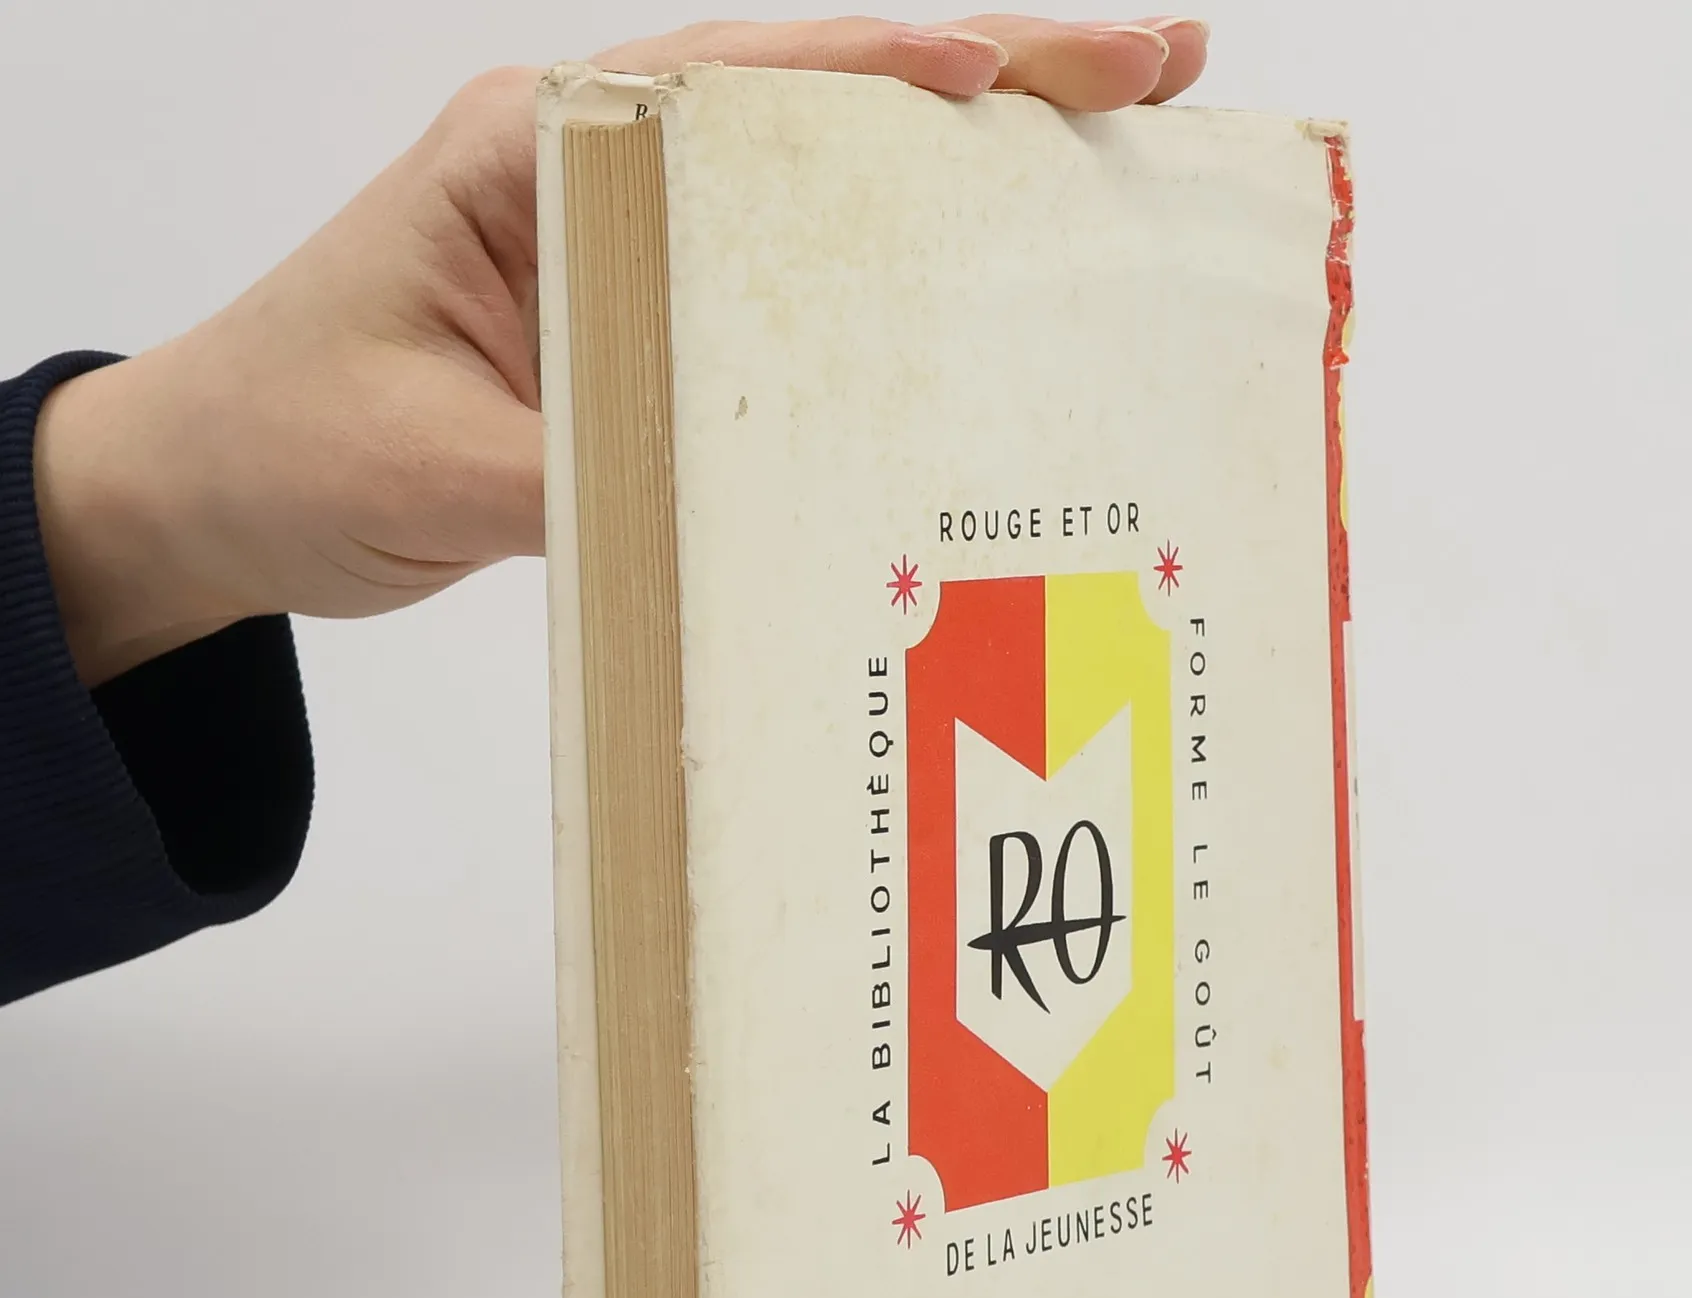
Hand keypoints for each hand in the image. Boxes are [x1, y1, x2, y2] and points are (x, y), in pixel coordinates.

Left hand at [32, 16, 1210, 687]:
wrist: (213, 497)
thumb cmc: (288, 445)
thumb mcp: (434, 465)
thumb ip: (594, 472)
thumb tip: (757, 509)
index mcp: (539, 153)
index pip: (742, 88)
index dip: (891, 75)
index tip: (1017, 69)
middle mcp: (600, 177)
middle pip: (823, 116)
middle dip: (993, 87)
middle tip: (1152, 71)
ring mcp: (632, 254)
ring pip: (823, 205)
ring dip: (965, 190)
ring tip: (1120, 169)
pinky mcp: (645, 335)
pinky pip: (787, 311)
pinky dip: (889, 304)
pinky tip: (987, 311)